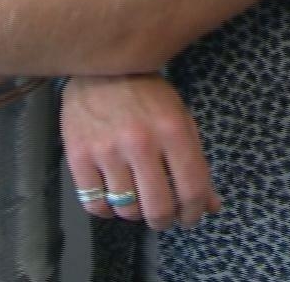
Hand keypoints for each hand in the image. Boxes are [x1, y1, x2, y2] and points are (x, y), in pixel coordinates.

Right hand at [62, 73, 221, 229]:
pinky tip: (112, 198)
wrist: (99, 67)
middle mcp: (140, 141)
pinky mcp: (78, 155)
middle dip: (164, 221)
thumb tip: (211, 205)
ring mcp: (106, 149)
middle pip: (158, 208)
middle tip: (163, 218)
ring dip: (135, 212)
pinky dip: (106, 210)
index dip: (194, 212)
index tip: (190, 217)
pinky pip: (94, 203)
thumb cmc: (145, 93)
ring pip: (126, 209)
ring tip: (137, 200)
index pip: (192, 189)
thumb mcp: (179, 118)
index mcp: (172, 129)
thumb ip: (196, 162)